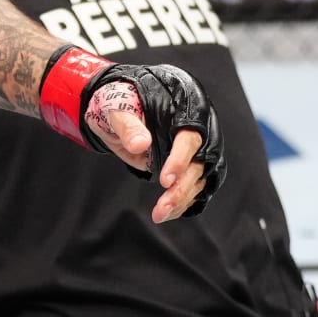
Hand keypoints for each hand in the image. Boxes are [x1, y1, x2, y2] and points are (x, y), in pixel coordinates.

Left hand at [85, 81, 207, 221]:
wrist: (121, 109)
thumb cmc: (122, 102)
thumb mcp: (118, 109)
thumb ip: (128, 125)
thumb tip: (140, 144)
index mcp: (183, 107)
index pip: (189, 136)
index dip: (181, 159)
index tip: (166, 180)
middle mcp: (195, 129)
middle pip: (199, 162)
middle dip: (182, 187)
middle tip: (162, 206)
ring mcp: (193, 149)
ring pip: (198, 178)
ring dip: (182, 199)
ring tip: (160, 214)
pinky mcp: (187, 165)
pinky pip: (192, 186)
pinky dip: (182, 202)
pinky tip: (167, 213)